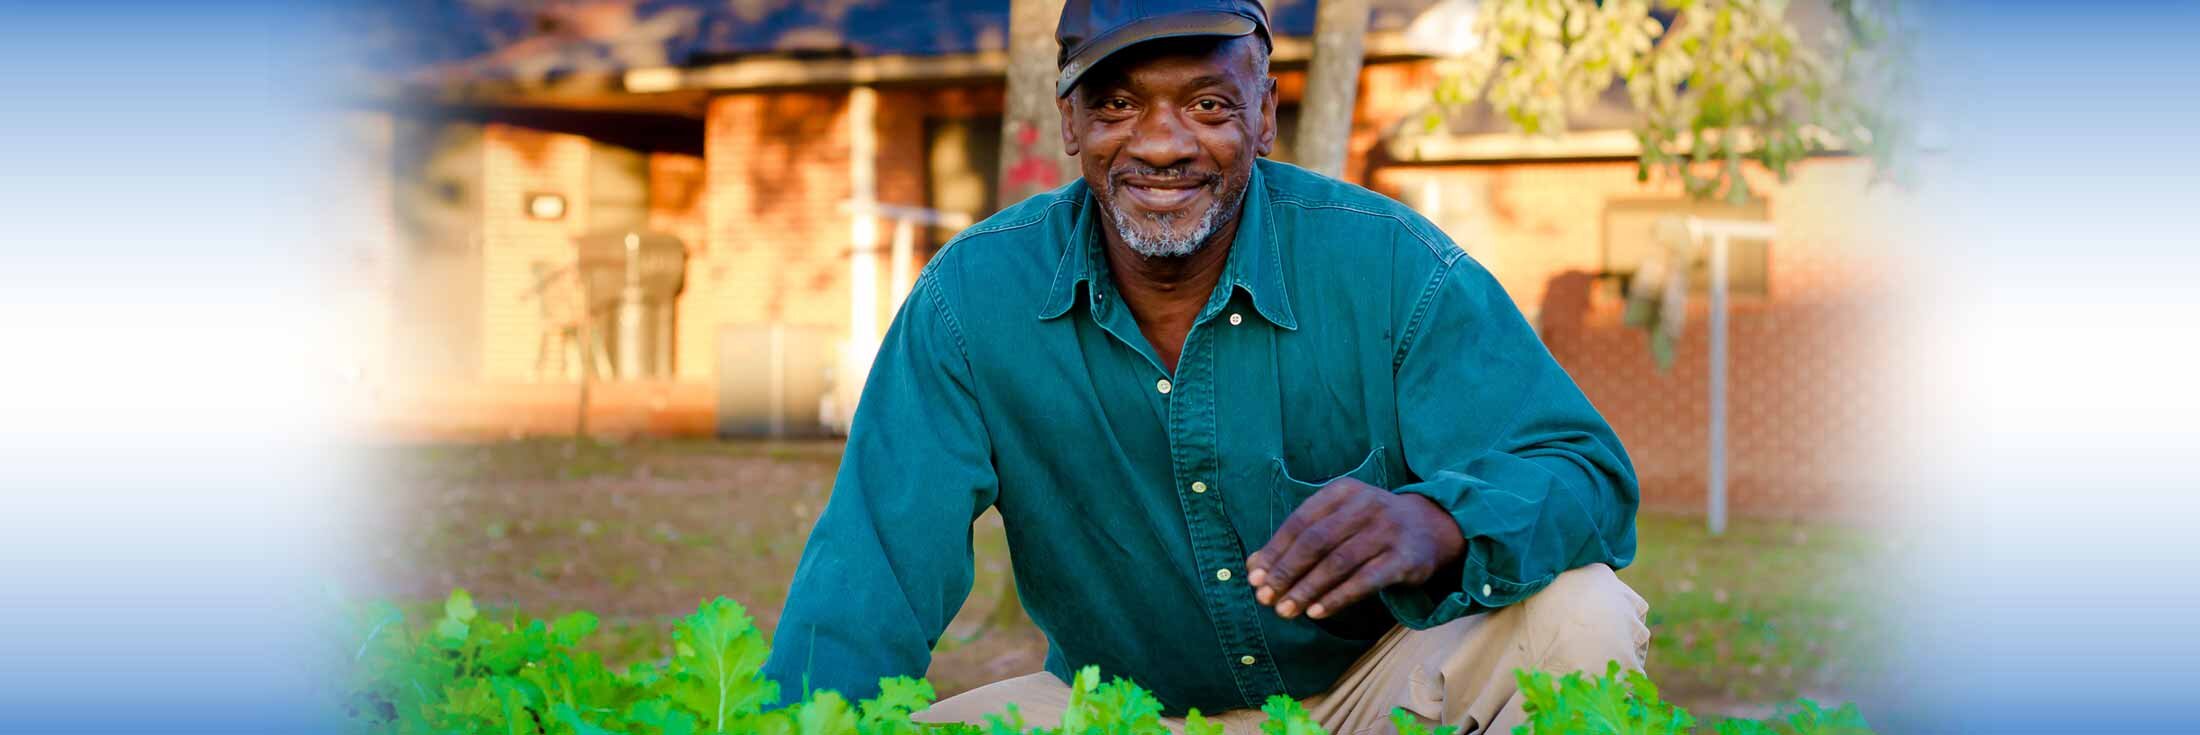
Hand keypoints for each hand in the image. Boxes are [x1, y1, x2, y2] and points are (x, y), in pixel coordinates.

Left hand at [1245, 478, 1464, 619]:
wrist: (1431, 527)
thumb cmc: (1370, 527)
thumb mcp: (1336, 521)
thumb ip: (1296, 541)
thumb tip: (1253, 568)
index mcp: (1341, 492)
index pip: (1299, 522)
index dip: (1274, 551)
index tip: (1254, 578)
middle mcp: (1365, 506)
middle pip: (1316, 542)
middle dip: (1287, 572)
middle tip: (1265, 598)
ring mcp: (1387, 531)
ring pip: (1338, 563)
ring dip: (1308, 589)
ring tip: (1286, 611)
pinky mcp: (1404, 558)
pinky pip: (1365, 581)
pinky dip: (1338, 598)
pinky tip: (1317, 612)